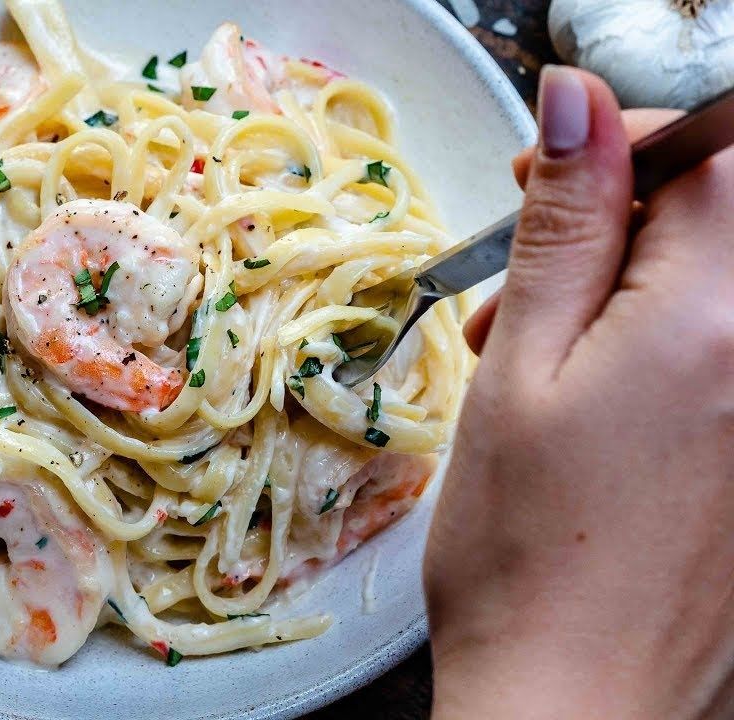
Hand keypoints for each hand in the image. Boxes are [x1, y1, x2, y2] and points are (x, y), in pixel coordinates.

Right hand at [424, 67, 733, 718]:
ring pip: (709, 282)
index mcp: (711, 322)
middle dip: (614, 215)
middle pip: (716, 214)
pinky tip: (580, 389)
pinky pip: (715, 348)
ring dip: (621, 281)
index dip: (621, 140)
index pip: (709, 151)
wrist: (576, 696)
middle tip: (524, 267)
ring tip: (529, 344)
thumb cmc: (527, 555)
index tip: (550, 168)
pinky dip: (650, 339)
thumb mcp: (518, 369)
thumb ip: (561, 227)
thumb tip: (576, 106)